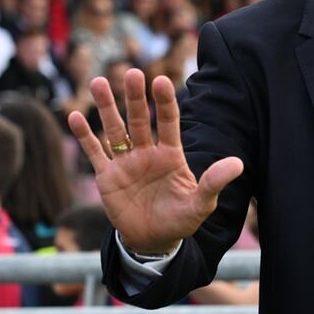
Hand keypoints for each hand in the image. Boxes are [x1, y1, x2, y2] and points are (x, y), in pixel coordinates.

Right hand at [67, 68, 243, 254]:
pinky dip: (85, 136)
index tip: (161, 81)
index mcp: (170, 155)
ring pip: (114, 130)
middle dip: (135, 98)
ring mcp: (125, 162)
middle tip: (131, 73)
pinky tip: (74, 117)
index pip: (168, 122)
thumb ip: (214, 183)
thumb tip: (238, 164)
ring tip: (98, 82)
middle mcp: (147, 152)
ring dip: (106, 107)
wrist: (153, 241)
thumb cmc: (180, 220)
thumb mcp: (201, 204)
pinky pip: (95, 152)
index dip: (165, 102)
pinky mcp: (107, 176)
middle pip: (139, 120)